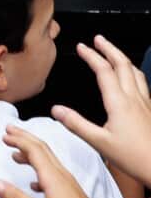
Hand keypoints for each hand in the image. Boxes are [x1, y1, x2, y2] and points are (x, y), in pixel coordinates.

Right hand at [0, 126, 130, 197]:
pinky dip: (39, 167)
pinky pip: (53, 171)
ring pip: (48, 159)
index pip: (34, 150)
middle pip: (42, 148)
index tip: (4, 134)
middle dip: (25, 137)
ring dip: (31, 151)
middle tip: (9, 130)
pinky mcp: (71, 191)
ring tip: (16, 152)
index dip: (18, 139)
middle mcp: (62, 175)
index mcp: (53, 178)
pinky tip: (33, 181)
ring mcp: (68, 183)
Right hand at [51, 35, 150, 186]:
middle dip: (110, 49)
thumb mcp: (99, 142)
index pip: (104, 71)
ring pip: (136, 72)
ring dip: (123, 58)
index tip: (81, 47)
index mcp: (120, 103)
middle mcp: (135, 99)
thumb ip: (76, 124)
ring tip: (114, 53)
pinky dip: (133, 73)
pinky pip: (143, 84)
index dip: (92, 56)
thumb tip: (57, 110)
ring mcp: (146, 104)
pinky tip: (132, 80)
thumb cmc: (135, 157)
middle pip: (123, 64)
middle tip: (99, 39)